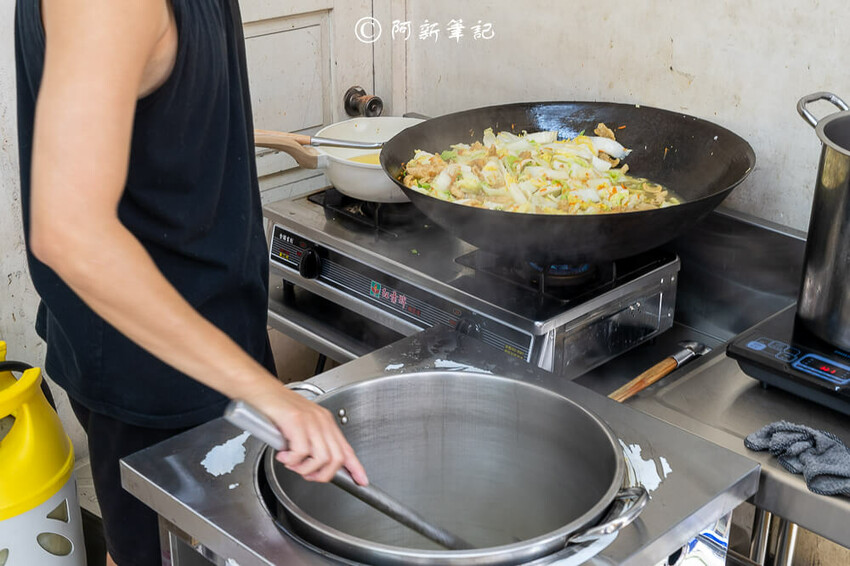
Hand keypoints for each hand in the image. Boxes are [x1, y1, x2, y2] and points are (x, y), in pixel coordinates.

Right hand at [248, 381, 368, 485]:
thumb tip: (314, 465)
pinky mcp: (295, 421)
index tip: (361, 480)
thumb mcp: (301, 425)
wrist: (259, 388)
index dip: (355, 467)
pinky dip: (292, 460)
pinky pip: (301, 452)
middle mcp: (321, 420)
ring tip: (292, 464)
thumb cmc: (276, 407)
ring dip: (305, 469)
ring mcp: (310, 420)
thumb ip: (310, 442)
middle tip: (307, 475)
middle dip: (322, 475)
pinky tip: (283, 455)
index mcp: (325, 422)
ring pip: (321, 458)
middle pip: (336, 458)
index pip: (346, 449)